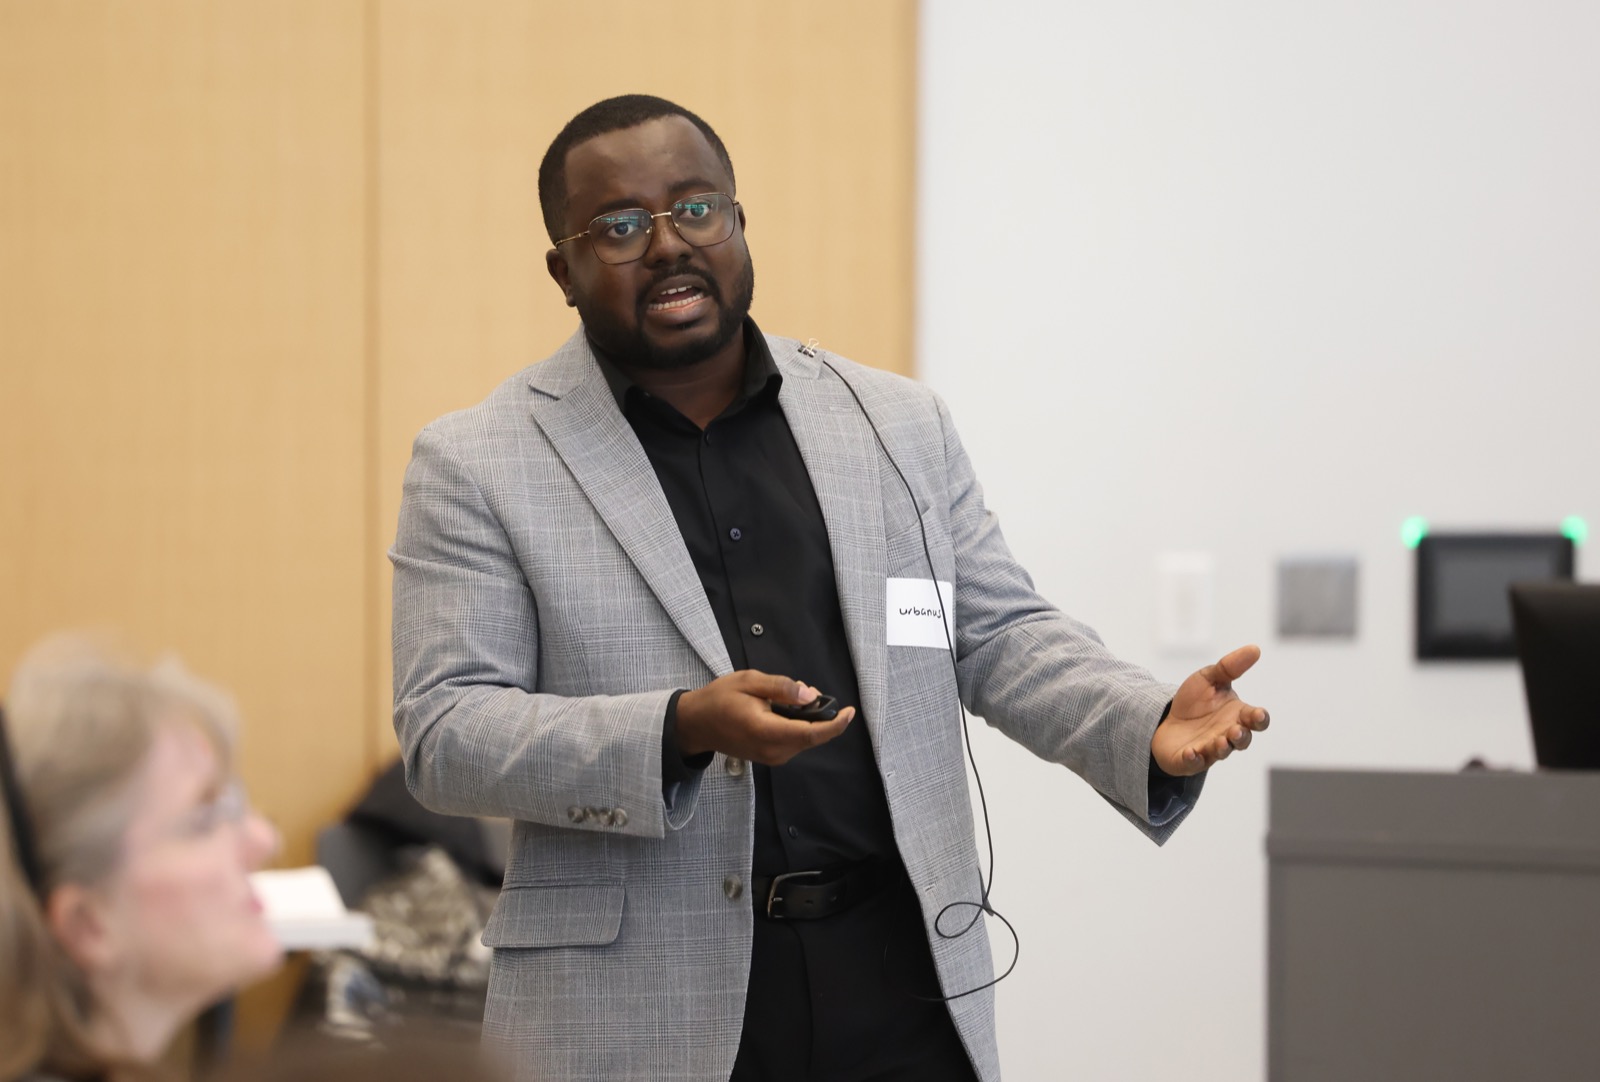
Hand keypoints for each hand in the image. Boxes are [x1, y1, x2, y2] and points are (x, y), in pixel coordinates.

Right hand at [675, 670, 854, 765]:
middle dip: (818, 714)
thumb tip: (810, 695)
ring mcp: (771, 757)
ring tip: (788, 698)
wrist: (696, 723)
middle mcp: (772, 751)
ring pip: (804, 739)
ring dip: (807, 720)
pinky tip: (783, 710)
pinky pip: (794, 742)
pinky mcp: (770, 757)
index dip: (835, 724)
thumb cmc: (719, 700)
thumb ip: (782, 687)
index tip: (849, 711)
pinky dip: (797, 726)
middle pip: (811, 737)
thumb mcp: (749, 681)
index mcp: (766, 732)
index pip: (811, 734)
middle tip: (803, 691)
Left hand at [1150, 644, 1269, 776]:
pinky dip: (1194, 759)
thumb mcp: (1210, 678)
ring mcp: (1209, 749)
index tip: (1258, 714)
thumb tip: (1255, 648)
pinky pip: (1193, 762)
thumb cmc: (1194, 701)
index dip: (1259, 719)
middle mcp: (1227, 735)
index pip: (1255, 720)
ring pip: (1220, 752)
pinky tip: (1191, 752)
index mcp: (1237, 716)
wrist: (1165, 719)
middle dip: (1240, 737)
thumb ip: (1230, 666)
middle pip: (1242, 741)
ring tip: (1219, 741)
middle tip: (1236, 730)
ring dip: (1222, 748)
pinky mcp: (1189, 759)